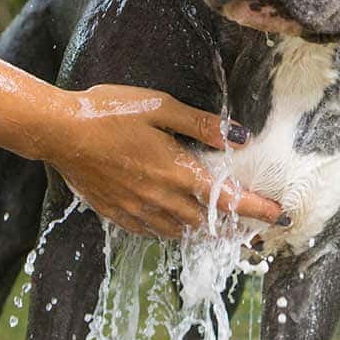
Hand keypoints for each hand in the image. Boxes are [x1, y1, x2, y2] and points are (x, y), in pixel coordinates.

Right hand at [44, 84, 283, 238]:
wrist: (59, 132)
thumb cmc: (110, 112)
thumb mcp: (161, 107)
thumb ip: (202, 125)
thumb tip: (240, 137)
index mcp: (177, 172)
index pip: (229, 200)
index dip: (258, 210)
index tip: (280, 216)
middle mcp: (161, 198)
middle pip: (209, 224)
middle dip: (234, 226)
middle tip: (252, 224)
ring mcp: (138, 210)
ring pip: (181, 232)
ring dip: (204, 231)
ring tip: (219, 226)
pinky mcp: (118, 214)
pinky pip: (153, 232)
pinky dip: (172, 230)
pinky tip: (175, 222)